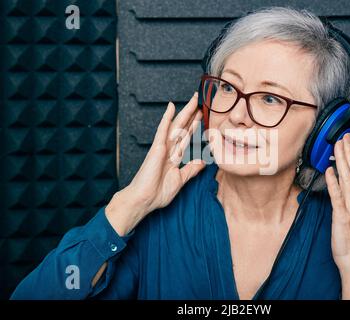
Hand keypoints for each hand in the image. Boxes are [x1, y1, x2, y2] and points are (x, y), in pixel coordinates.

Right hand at [105, 93, 204, 235]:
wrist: (144, 200)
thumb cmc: (158, 192)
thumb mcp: (181, 180)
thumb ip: (191, 169)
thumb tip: (203, 161)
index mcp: (173, 157)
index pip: (186, 137)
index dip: (194, 126)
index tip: (202, 116)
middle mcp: (168, 149)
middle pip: (183, 128)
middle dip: (192, 114)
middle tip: (200, 100)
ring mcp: (162, 147)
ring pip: (177, 126)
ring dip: (185, 112)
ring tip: (194, 99)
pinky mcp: (156, 148)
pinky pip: (163, 130)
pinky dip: (167, 118)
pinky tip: (171, 106)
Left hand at [325, 133, 349, 298]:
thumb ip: (348, 198)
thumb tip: (340, 184)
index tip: (349, 141)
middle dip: (348, 152)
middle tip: (343, 136)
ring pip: (348, 179)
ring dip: (342, 160)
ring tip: (337, 146)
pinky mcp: (342, 216)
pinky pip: (337, 196)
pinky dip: (334, 182)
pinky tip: (330, 170)